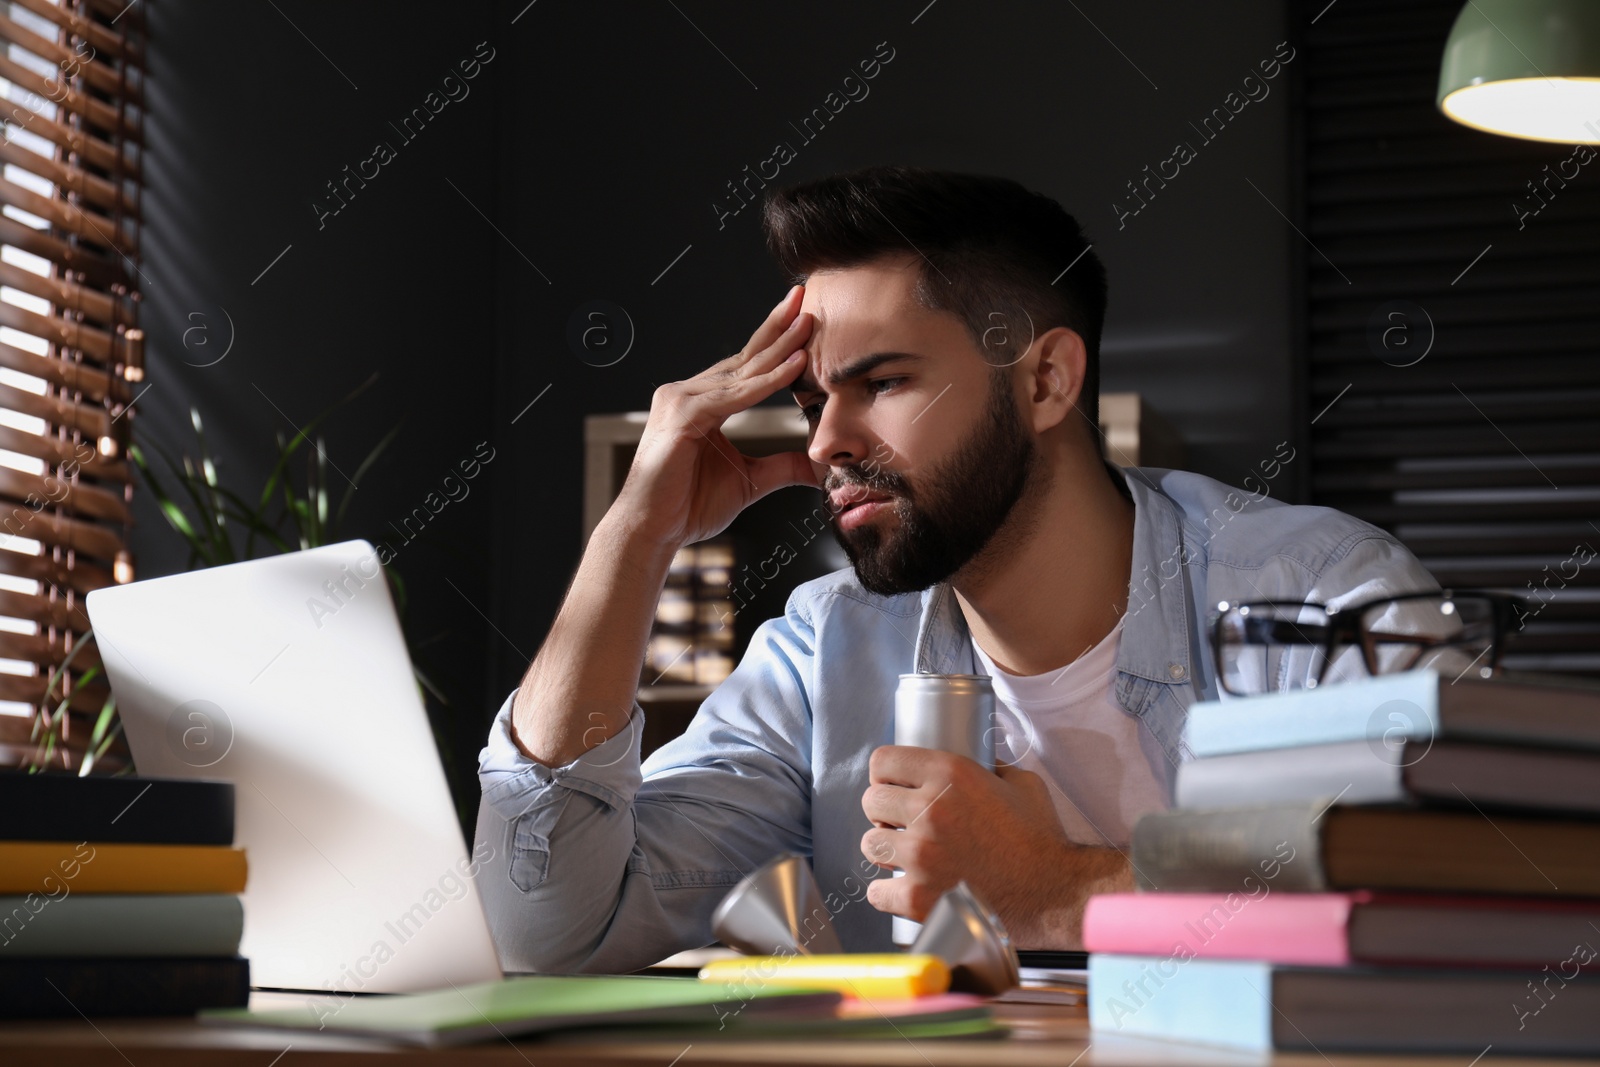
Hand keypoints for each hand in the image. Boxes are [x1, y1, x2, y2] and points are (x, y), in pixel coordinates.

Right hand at [613, 285, 817, 549]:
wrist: (651, 532)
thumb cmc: (687, 507)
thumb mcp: (749, 481)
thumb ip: (782, 467)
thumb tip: (818, 466)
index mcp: (699, 403)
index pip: (744, 367)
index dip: (775, 343)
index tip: (804, 319)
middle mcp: (685, 394)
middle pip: (742, 358)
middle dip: (777, 327)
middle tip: (806, 297)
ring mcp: (680, 401)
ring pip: (740, 373)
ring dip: (778, 348)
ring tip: (808, 324)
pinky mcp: (681, 418)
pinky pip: (733, 397)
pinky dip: (766, 383)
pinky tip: (793, 366)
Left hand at [859, 745, 1132, 948]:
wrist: (1055, 893)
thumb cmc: (1041, 841)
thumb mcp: (1022, 784)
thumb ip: (991, 767)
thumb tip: (977, 760)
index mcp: (950, 774)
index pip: (883, 762)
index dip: (886, 774)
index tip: (893, 786)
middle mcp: (929, 810)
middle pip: (871, 802)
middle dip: (885, 813)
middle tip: (903, 824)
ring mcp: (920, 855)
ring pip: (870, 844)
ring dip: (886, 850)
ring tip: (907, 856)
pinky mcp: (918, 897)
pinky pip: (877, 890)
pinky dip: (888, 892)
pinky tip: (906, 889)